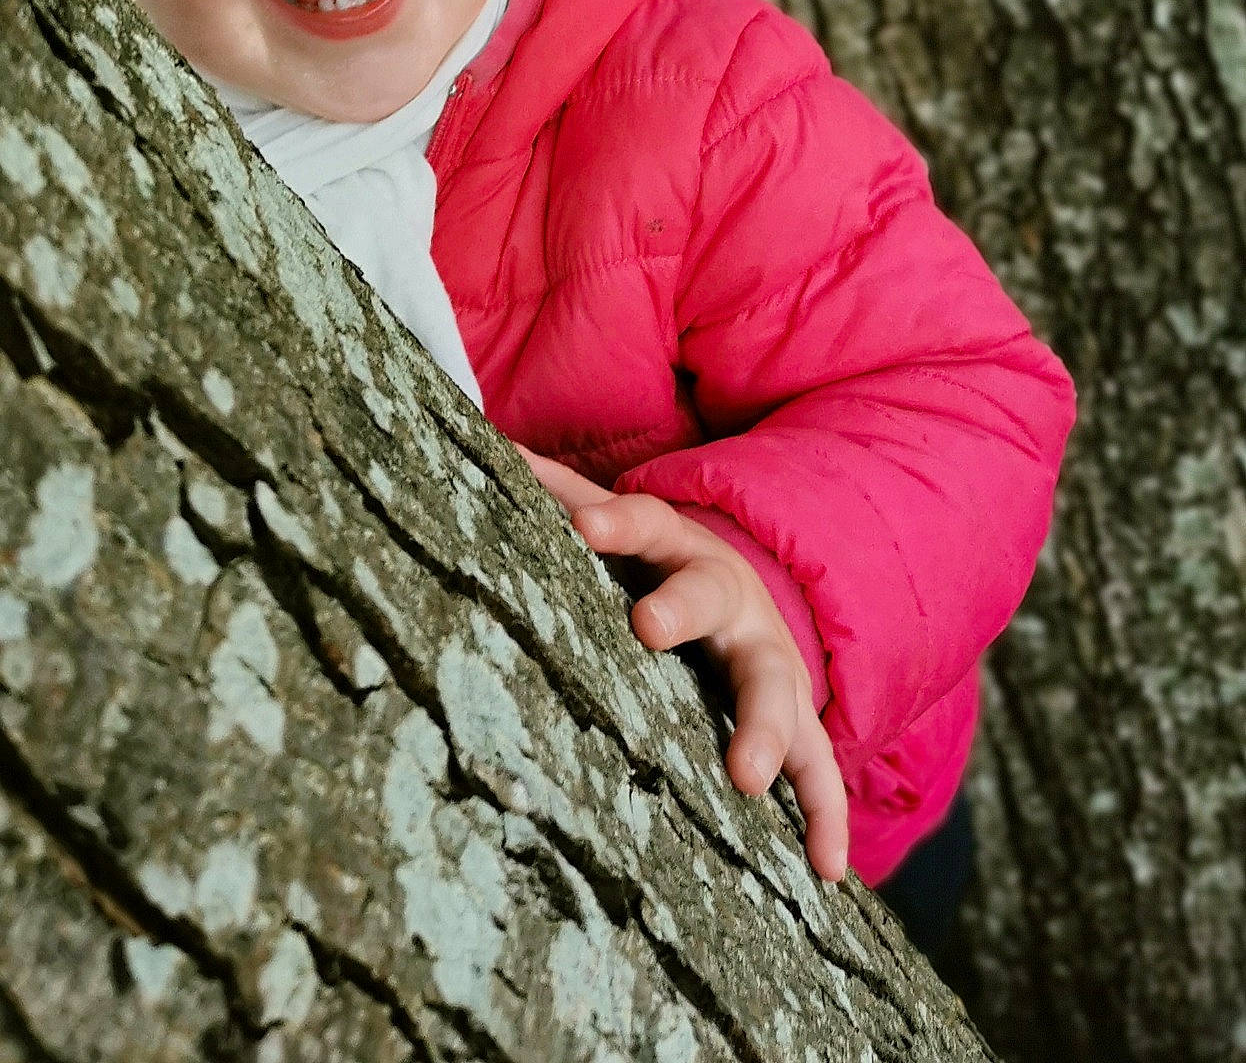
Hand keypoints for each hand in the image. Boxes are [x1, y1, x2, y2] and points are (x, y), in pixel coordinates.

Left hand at [517, 444, 848, 881]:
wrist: (747, 600)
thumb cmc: (657, 569)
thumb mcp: (620, 528)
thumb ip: (557, 493)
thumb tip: (484, 443)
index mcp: (675, 547)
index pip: (644, 523)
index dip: (614, 521)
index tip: (581, 525)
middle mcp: (727, 597)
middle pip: (709, 595)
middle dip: (681, 610)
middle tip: (647, 628)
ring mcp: (767, 660)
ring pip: (775, 688)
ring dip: (764, 730)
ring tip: (747, 777)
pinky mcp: (796, 722)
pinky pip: (820, 771)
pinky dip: (826, 817)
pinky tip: (827, 869)